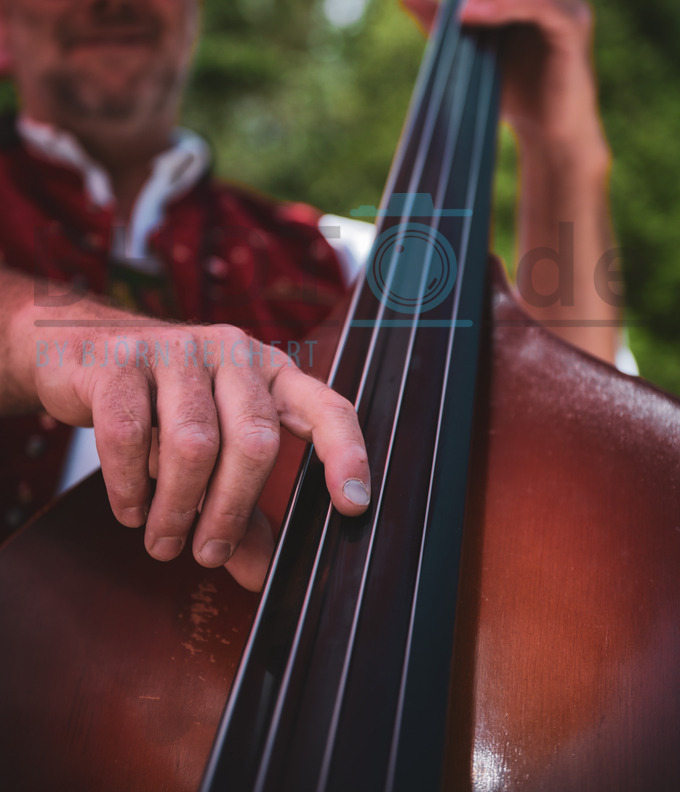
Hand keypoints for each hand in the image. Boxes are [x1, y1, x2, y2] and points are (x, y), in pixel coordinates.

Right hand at [19, 310, 370, 591]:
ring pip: (193, 443)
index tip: (354, 506)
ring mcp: (177, 350)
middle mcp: (232, 353)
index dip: (346, 454)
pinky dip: (130, 487)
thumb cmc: (160, 408)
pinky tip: (131, 512)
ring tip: (163, 542)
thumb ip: (238, 508)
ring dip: (177, 508)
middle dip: (231, 510)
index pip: (325, 407)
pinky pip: (130, 435)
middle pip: (254, 439)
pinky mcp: (121, 361)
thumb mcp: (210, 453)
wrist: (79, 352)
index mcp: (269, 373)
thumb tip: (259, 575)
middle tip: (207, 555)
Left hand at [461, 0, 598, 147]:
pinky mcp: (574, 28)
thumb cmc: (514, 94)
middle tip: (460, 5)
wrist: (548, 134)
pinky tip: (481, 18)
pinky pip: (544, 1)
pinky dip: (509, 4)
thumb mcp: (470, 54)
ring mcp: (568, 7)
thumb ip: (444, 24)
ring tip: (465, 16)